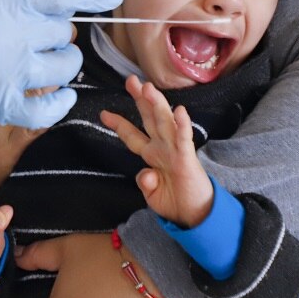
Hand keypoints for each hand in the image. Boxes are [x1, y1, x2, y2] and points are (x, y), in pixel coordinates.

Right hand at [0, 0, 121, 128]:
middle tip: (38, 36)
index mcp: (5, 1)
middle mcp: (11, 34)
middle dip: (57, 33)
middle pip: (64, 33)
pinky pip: (48, 108)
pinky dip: (60, 102)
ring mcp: (7, 71)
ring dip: (62, 64)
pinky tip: (59, 94)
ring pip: (65, 67)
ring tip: (43, 62)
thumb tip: (54, 8)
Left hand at [101, 75, 213, 227]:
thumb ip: (145, 183)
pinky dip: (182, 126)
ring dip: (156, 104)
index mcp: (152, 155)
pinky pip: (184, 140)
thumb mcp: (152, 195)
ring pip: (164, 123)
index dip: (119, 124)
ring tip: (148, 88)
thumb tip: (146, 175)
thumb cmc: (175, 202)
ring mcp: (175, 151)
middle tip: (131, 80)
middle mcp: (163, 148)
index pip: (133, 136)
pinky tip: (180, 111)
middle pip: (149, 119)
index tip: (103, 114)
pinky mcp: (187, 159)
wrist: (195, 216)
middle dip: (140, 99)